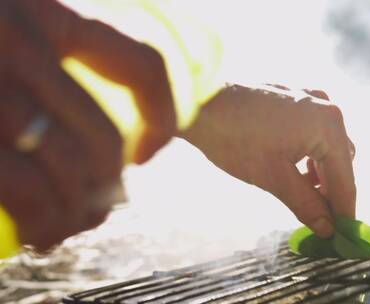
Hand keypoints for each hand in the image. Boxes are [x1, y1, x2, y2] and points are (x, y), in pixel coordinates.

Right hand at [0, 0, 174, 250]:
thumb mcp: (7, 35)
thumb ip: (35, 61)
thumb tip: (107, 137)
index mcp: (38, 4)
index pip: (138, 61)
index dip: (161, 113)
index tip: (147, 151)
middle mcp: (15, 33)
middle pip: (102, 131)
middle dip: (110, 183)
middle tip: (101, 206)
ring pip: (71, 165)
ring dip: (82, 211)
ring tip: (72, 227)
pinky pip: (25, 187)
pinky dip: (46, 221)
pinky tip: (43, 236)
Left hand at [181, 84, 355, 237]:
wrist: (198, 102)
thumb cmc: (234, 137)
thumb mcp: (273, 178)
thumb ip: (307, 204)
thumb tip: (327, 228)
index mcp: (328, 125)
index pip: (345, 179)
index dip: (344, 211)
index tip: (343, 235)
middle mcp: (326, 108)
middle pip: (341, 161)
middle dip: (332, 191)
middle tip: (322, 220)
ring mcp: (311, 99)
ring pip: (329, 147)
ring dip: (321, 174)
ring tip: (305, 197)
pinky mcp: (296, 99)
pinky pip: (315, 133)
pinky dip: (310, 156)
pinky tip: (295, 172)